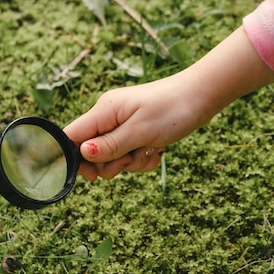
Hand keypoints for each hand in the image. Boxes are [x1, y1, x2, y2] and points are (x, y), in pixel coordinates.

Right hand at [63, 74, 211, 179]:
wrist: (201, 97)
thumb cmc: (172, 109)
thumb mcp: (140, 131)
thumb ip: (110, 145)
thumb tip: (82, 154)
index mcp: (104, 111)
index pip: (72, 136)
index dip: (75, 159)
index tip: (92, 176)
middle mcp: (109, 117)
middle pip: (93, 153)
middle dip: (113, 163)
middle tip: (132, 156)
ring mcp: (123, 125)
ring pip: (114, 157)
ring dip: (132, 161)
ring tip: (151, 149)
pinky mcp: (136, 132)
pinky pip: (131, 155)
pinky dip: (143, 157)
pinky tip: (157, 150)